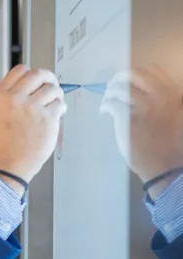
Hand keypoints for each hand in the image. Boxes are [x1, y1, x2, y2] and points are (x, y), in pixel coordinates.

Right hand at [0, 65, 67, 184]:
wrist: (9, 163)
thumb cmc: (5, 141)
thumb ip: (12, 96)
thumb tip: (35, 83)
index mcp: (1, 96)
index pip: (20, 70)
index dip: (30, 73)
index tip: (35, 80)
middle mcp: (16, 98)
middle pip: (39, 74)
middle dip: (48, 79)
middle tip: (50, 85)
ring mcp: (32, 107)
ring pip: (53, 89)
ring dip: (55, 96)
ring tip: (51, 106)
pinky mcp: (48, 117)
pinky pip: (60, 104)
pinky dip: (60, 109)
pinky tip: (54, 116)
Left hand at [100, 67, 182, 191]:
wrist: (166, 166)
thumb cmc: (172, 144)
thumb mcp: (175, 116)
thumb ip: (164, 102)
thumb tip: (145, 94)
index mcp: (172, 94)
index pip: (153, 71)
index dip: (138, 74)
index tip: (130, 81)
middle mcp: (159, 97)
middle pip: (135, 75)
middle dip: (121, 78)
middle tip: (113, 85)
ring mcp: (143, 107)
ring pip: (120, 88)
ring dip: (110, 91)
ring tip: (107, 99)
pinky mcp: (128, 119)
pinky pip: (112, 104)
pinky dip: (105, 105)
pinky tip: (104, 110)